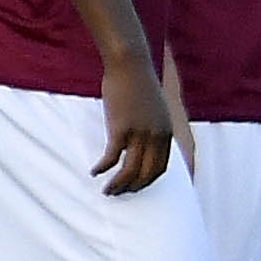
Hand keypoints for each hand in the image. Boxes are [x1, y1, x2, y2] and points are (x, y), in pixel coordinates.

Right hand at [97, 52, 177, 194]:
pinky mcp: (120, 128)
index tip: (136, 186)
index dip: (147, 180)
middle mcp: (155, 136)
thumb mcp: (156, 109)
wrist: (130, 66)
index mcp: (166, 132)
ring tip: (107, 191)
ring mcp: (139, 134)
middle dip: (133, 187)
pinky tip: (94, 171)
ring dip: (117, 184)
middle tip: (119, 193)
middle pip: (146, 173)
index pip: (161, 167)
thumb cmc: (139, 85)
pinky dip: (103, 168)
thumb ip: (153, 127)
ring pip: (129, 170)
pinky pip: (112, 157)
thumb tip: (146, 143)